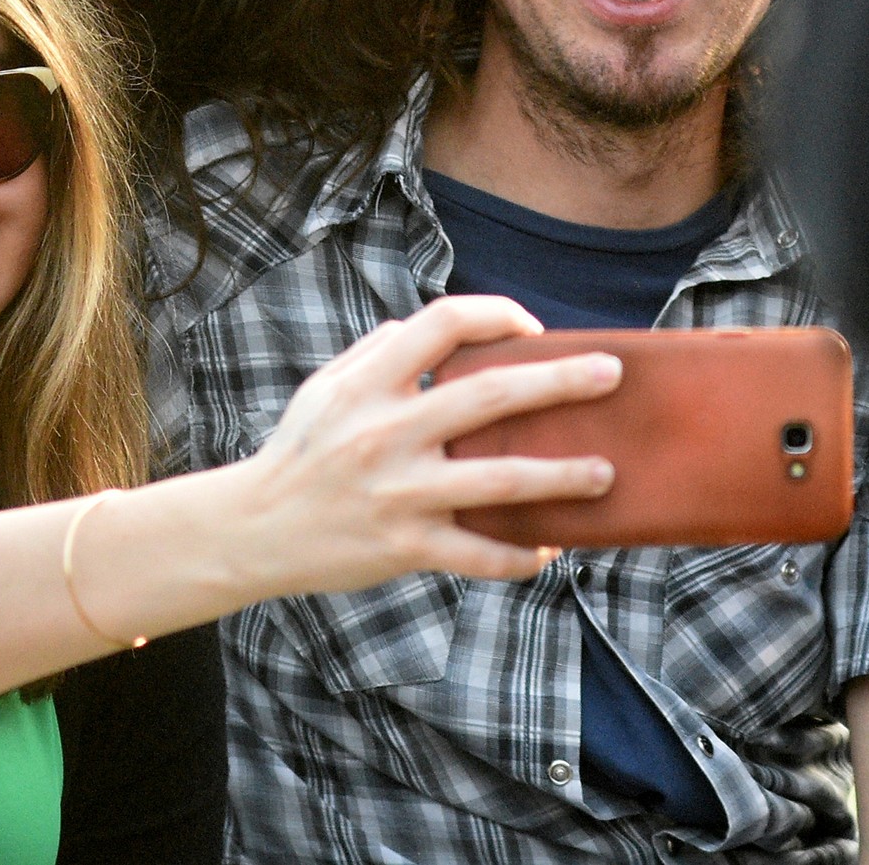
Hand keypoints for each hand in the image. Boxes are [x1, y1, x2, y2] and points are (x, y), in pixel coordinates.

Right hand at [237, 296, 619, 585]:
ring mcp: (400, 492)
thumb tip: (422, 328)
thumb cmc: (300, 450)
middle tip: (612, 374)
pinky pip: (480, 554)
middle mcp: (388, 431)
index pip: (444, 323)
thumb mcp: (326, 387)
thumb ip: (377, 353)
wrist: (255, 529)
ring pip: (499, 481)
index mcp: (370, 382)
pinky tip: (551, 548)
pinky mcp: (407, 547)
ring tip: (606, 472)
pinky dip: (521, 554)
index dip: (497, 315)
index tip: (534, 328)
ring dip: (561, 476)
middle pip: (490, 395)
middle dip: (559, 382)